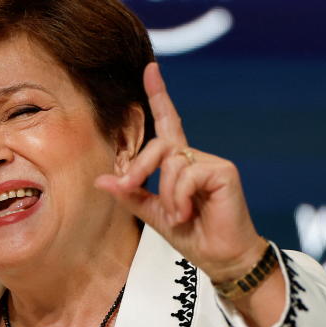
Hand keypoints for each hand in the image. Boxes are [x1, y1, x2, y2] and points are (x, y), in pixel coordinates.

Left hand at [95, 62, 264, 282]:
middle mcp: (195, 157)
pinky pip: (187, 174)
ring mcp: (211, 162)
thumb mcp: (153, 215)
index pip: (168, 123)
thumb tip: (101, 180)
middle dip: (139, 168)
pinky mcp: (223, 171)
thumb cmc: (192, 235)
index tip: (151, 69)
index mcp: (180, 164)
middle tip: (130, 188)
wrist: (221, 257)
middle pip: (159, 145)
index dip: (160, 95)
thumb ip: (130, 195)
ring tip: (177, 216)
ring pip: (171, 162)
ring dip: (166, 195)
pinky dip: (179, 197)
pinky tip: (186, 213)